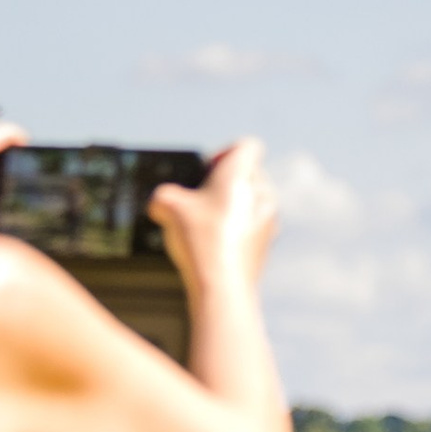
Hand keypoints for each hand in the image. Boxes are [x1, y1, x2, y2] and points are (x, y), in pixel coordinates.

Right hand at [151, 136, 275, 285]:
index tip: (206, 171)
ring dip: (232, 208)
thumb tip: (162, 202)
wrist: (222, 286)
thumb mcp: (166, 206)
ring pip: (252, 203)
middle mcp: (262, 193)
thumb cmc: (200, 240)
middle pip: (249, 174)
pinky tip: (215, 246)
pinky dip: (237, 232)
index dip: (224, 153)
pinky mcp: (266, 246)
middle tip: (201, 200)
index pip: (247, 146)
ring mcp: (268, 221)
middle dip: (225, 183)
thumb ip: (162, 195)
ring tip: (206, 225)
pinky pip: (252, 228)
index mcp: (241, 174)